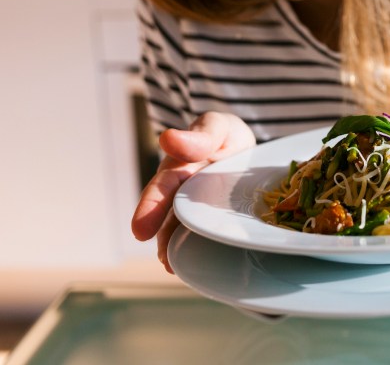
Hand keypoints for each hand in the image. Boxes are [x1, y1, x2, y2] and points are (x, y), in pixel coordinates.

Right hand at [131, 111, 255, 272]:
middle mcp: (183, 192)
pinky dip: (202, 248)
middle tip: (164, 259)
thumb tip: (167, 138)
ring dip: (179, 248)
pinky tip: (202, 266)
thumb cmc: (225, 135)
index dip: (151, 208)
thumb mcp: (218, 127)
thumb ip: (199, 136)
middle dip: (165, 236)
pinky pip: (206, 235)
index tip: (140, 231)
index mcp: (180, 168)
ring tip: (179, 269)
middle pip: (170, 215)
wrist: (242, 145)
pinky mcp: (212, 220)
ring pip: (184, 231)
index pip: (163, 187)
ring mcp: (196, 208)